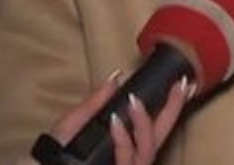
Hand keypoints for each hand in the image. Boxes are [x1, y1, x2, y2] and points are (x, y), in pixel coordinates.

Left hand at [49, 70, 193, 164]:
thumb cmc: (51, 158)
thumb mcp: (71, 125)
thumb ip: (93, 104)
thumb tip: (116, 78)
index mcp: (121, 148)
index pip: (152, 129)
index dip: (170, 107)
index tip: (182, 84)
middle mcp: (127, 161)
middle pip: (159, 138)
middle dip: (173, 110)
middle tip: (179, 85)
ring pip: (147, 149)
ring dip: (143, 123)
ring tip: (135, 101)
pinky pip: (129, 160)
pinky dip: (124, 140)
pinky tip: (116, 122)